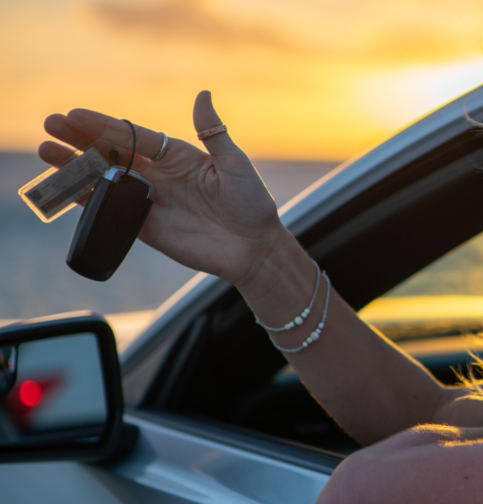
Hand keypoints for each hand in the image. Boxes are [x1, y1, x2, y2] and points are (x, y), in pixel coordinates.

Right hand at [38, 91, 283, 286]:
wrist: (254, 249)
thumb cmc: (252, 203)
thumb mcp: (235, 165)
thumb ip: (214, 133)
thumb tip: (202, 94)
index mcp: (177, 156)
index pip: (133, 136)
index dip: (104, 125)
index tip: (75, 114)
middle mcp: (159, 174)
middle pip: (112, 152)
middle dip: (80, 139)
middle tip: (50, 126)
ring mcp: (149, 199)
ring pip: (105, 178)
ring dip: (76, 166)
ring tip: (47, 153)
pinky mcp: (145, 226)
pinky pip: (110, 209)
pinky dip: (87, 200)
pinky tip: (66, 189)